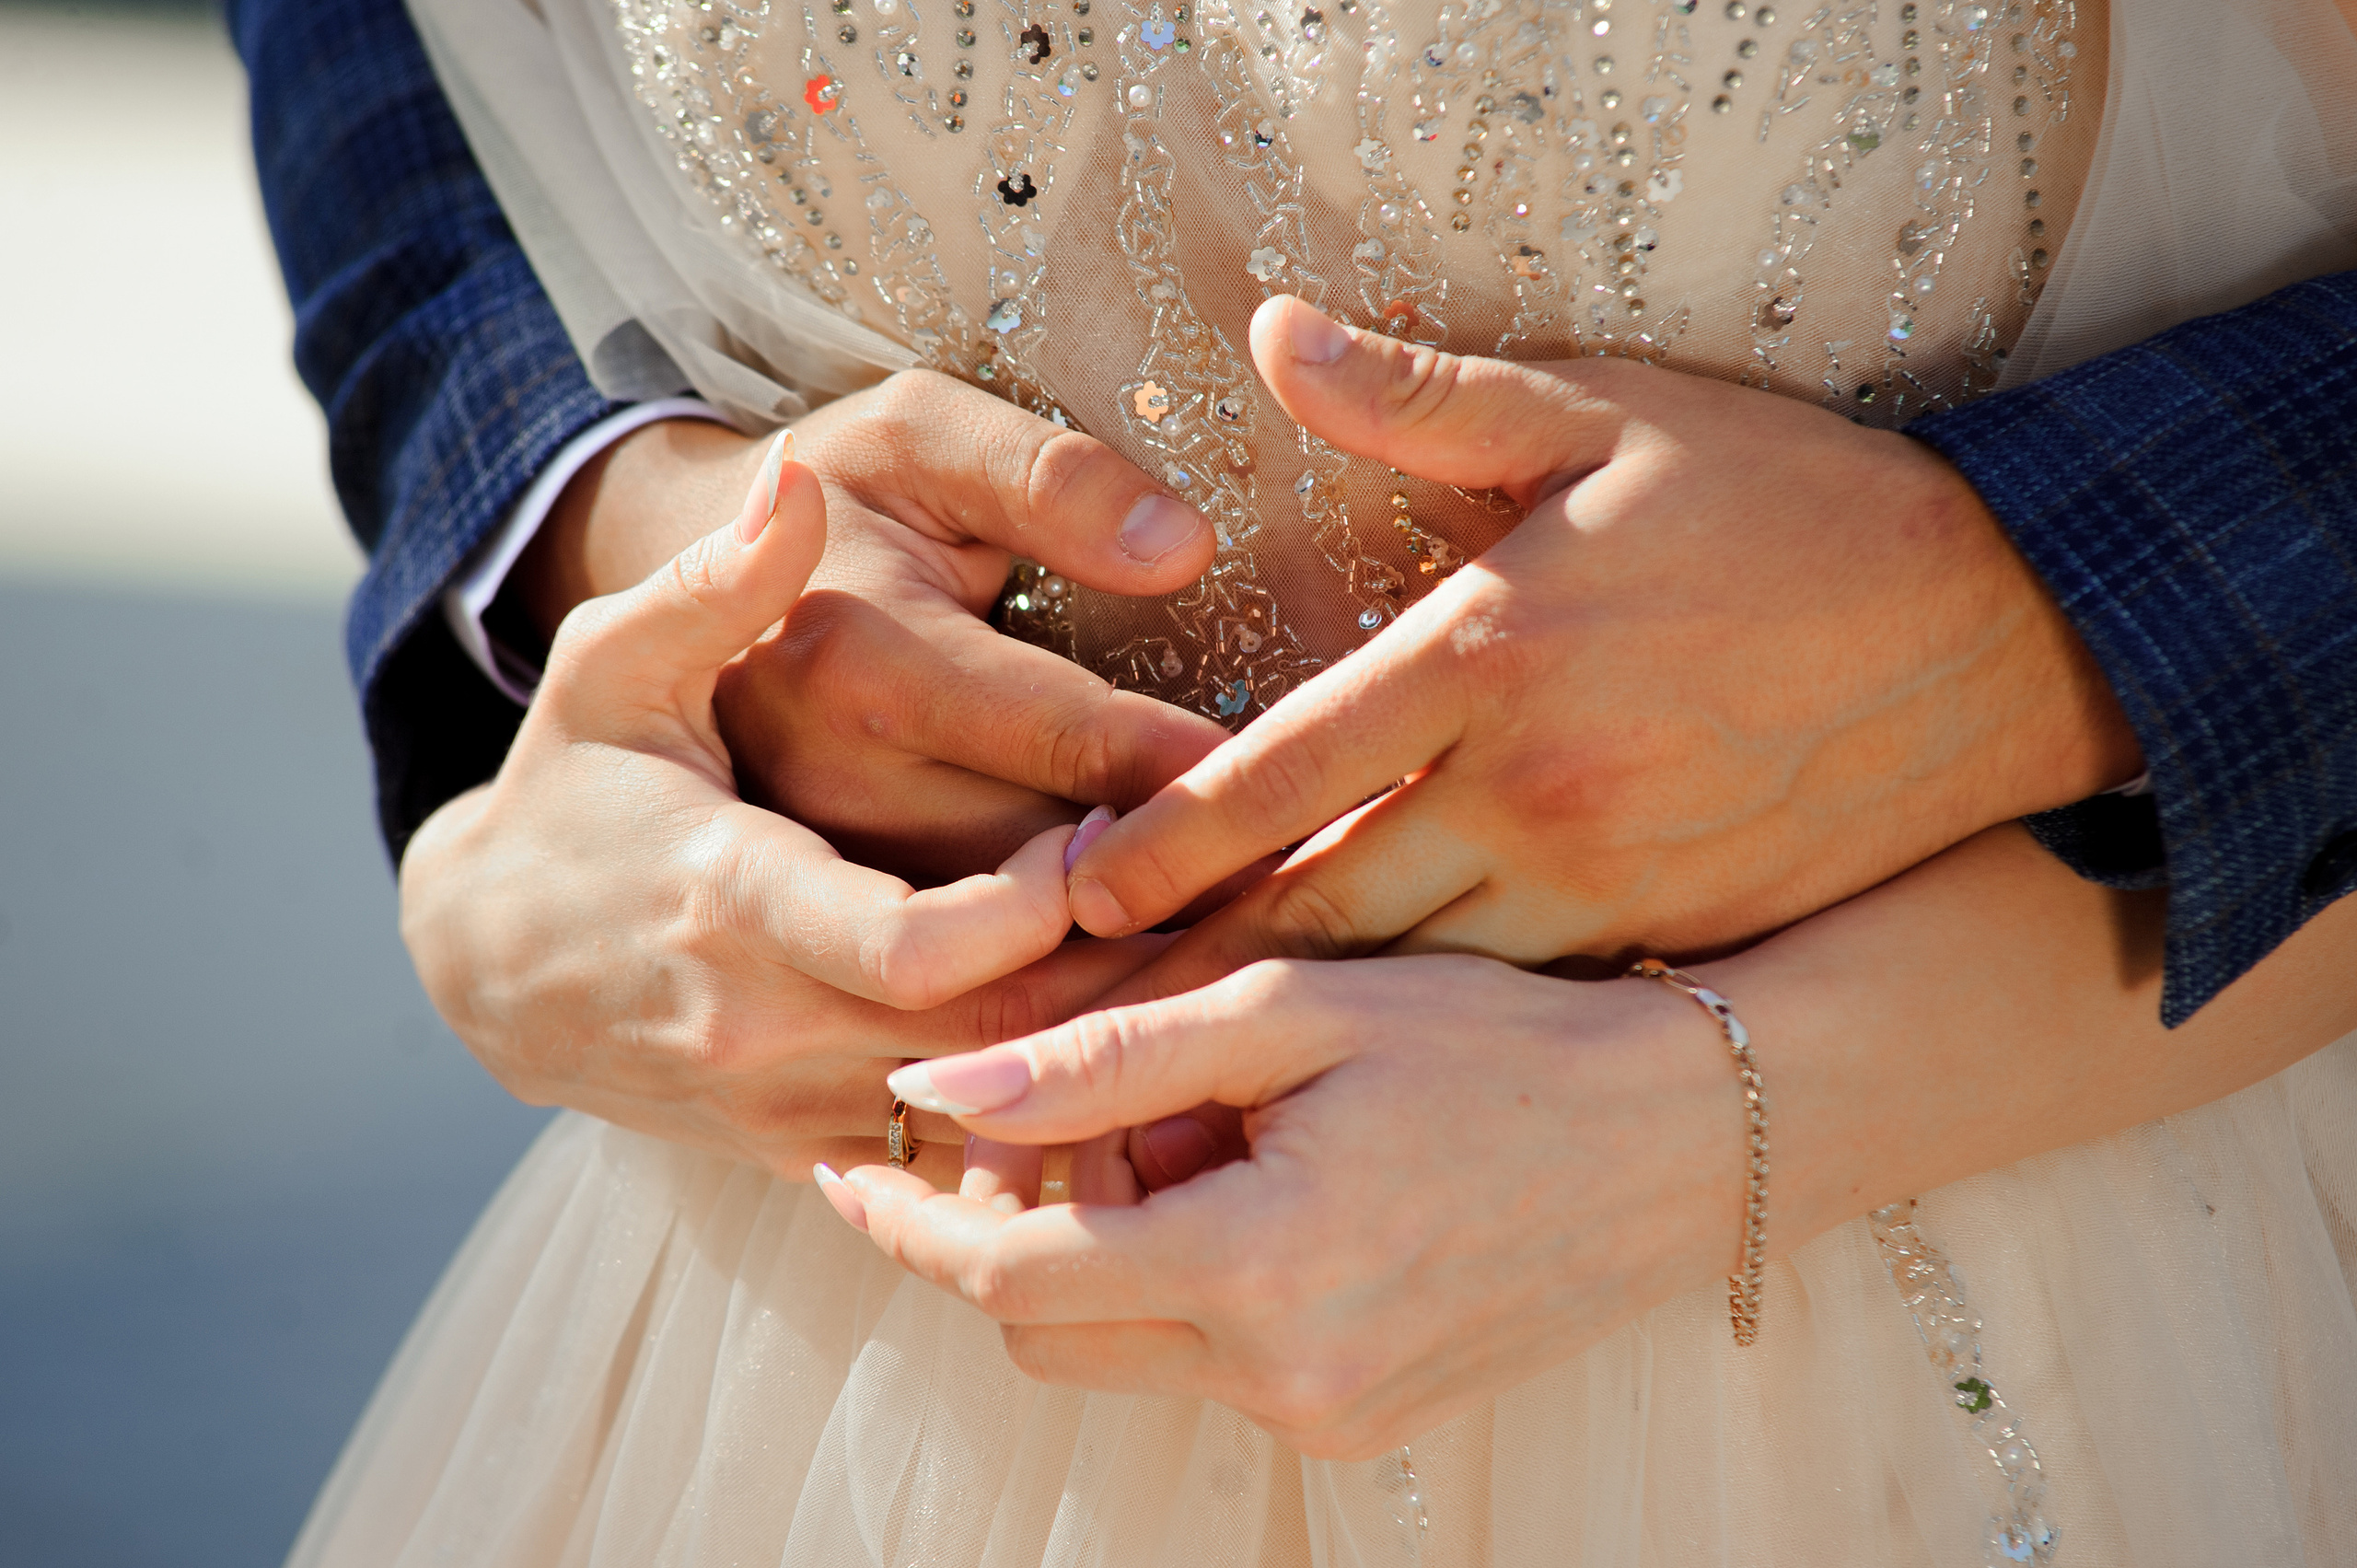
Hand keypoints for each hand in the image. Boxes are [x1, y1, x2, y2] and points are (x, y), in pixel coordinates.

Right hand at [402, 438, 1172, 1183]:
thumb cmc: (574, 793)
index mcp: (727, 900)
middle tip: (1218, 885)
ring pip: (989, 1106)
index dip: (1038, 898)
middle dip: (1114, 970)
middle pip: (990, 1033)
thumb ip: (713, 587)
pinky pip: (954, 1152)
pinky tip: (1141, 1037)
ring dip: (1106, 1040)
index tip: (1118, 824)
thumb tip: (790, 487)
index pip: (916, 947)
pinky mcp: (806, 1150)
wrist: (486, 965)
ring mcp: (785, 1107)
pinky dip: (1049, 1106)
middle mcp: (760, 1027)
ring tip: (1212, 955)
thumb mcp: (615, 669)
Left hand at [830, 828, 2356, 1455]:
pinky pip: (1216, 1364)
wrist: (1698, 1131)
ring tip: (1160, 1120)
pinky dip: (1180, 1280)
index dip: (907, 1218)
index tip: (847, 1159)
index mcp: (1256, 1271)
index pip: (1006, 1277)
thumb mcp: (1301, 1009)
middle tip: (1030, 1109)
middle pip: (1051, 1331)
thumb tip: (935, 1090)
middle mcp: (1285, 1379)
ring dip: (1096, 1252)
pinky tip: (1237, 1172)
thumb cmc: (1510, 1038)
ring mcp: (1334, 1419)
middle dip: (1003, 1228)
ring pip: (1127, 1351)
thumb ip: (1107, 1056)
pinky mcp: (1373, 1422)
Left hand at [1063, 298, 2145, 987]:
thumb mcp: (1607, 416)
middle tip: (1088, 1008)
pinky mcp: (1662, 934)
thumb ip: (1425, 396)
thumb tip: (1274, 331)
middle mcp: (1533, 787)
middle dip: (1195, 961)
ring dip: (1291, 1013)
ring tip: (1178, 1053)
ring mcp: (1603, 878)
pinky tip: (1350, 1055)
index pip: (1280, 766)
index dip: (1163, 840)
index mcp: (1492, 650)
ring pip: (1406, 975)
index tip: (1077, 890)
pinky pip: (1506, 997)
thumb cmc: (1787, 509)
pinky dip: (1415, 1027)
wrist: (1995, 634)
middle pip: (1320, 902)